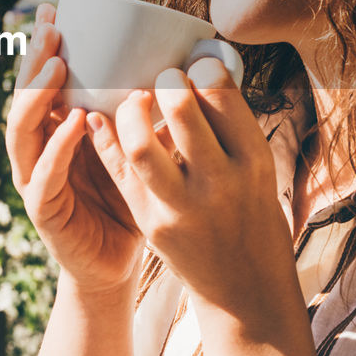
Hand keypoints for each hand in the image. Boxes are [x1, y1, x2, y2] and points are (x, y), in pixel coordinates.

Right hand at [5, 3, 143, 295]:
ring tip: (56, 67)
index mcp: (57, 128)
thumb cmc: (131, 200)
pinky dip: (57, 149)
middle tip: (50, 28)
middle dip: (33, 60)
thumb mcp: (141, 147)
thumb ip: (145, 113)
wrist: (120, 263)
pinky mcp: (44, 211)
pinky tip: (73, 124)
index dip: (43, 46)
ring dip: (36, 96)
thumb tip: (181, 66)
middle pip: (24, 97)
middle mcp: (39, 148)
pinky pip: (44, 177)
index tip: (55, 9)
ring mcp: (35, 178)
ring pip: (22, 131)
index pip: (42, 80)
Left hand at [85, 57, 296, 318]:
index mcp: (254, 161)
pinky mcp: (151, 223)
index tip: (195, 65)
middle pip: (183, 112)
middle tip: (164, 79)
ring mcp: (181, 206)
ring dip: (131, 111)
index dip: (203, 69)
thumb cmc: (253, 216)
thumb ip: (231, 127)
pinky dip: (103, 138)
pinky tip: (96, 118)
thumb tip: (201, 69)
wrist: (245, 289)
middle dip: (167, 83)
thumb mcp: (259, 170)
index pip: (222, 96)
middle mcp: (220, 182)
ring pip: (141, 144)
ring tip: (136, 100)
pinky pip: (119, 172)